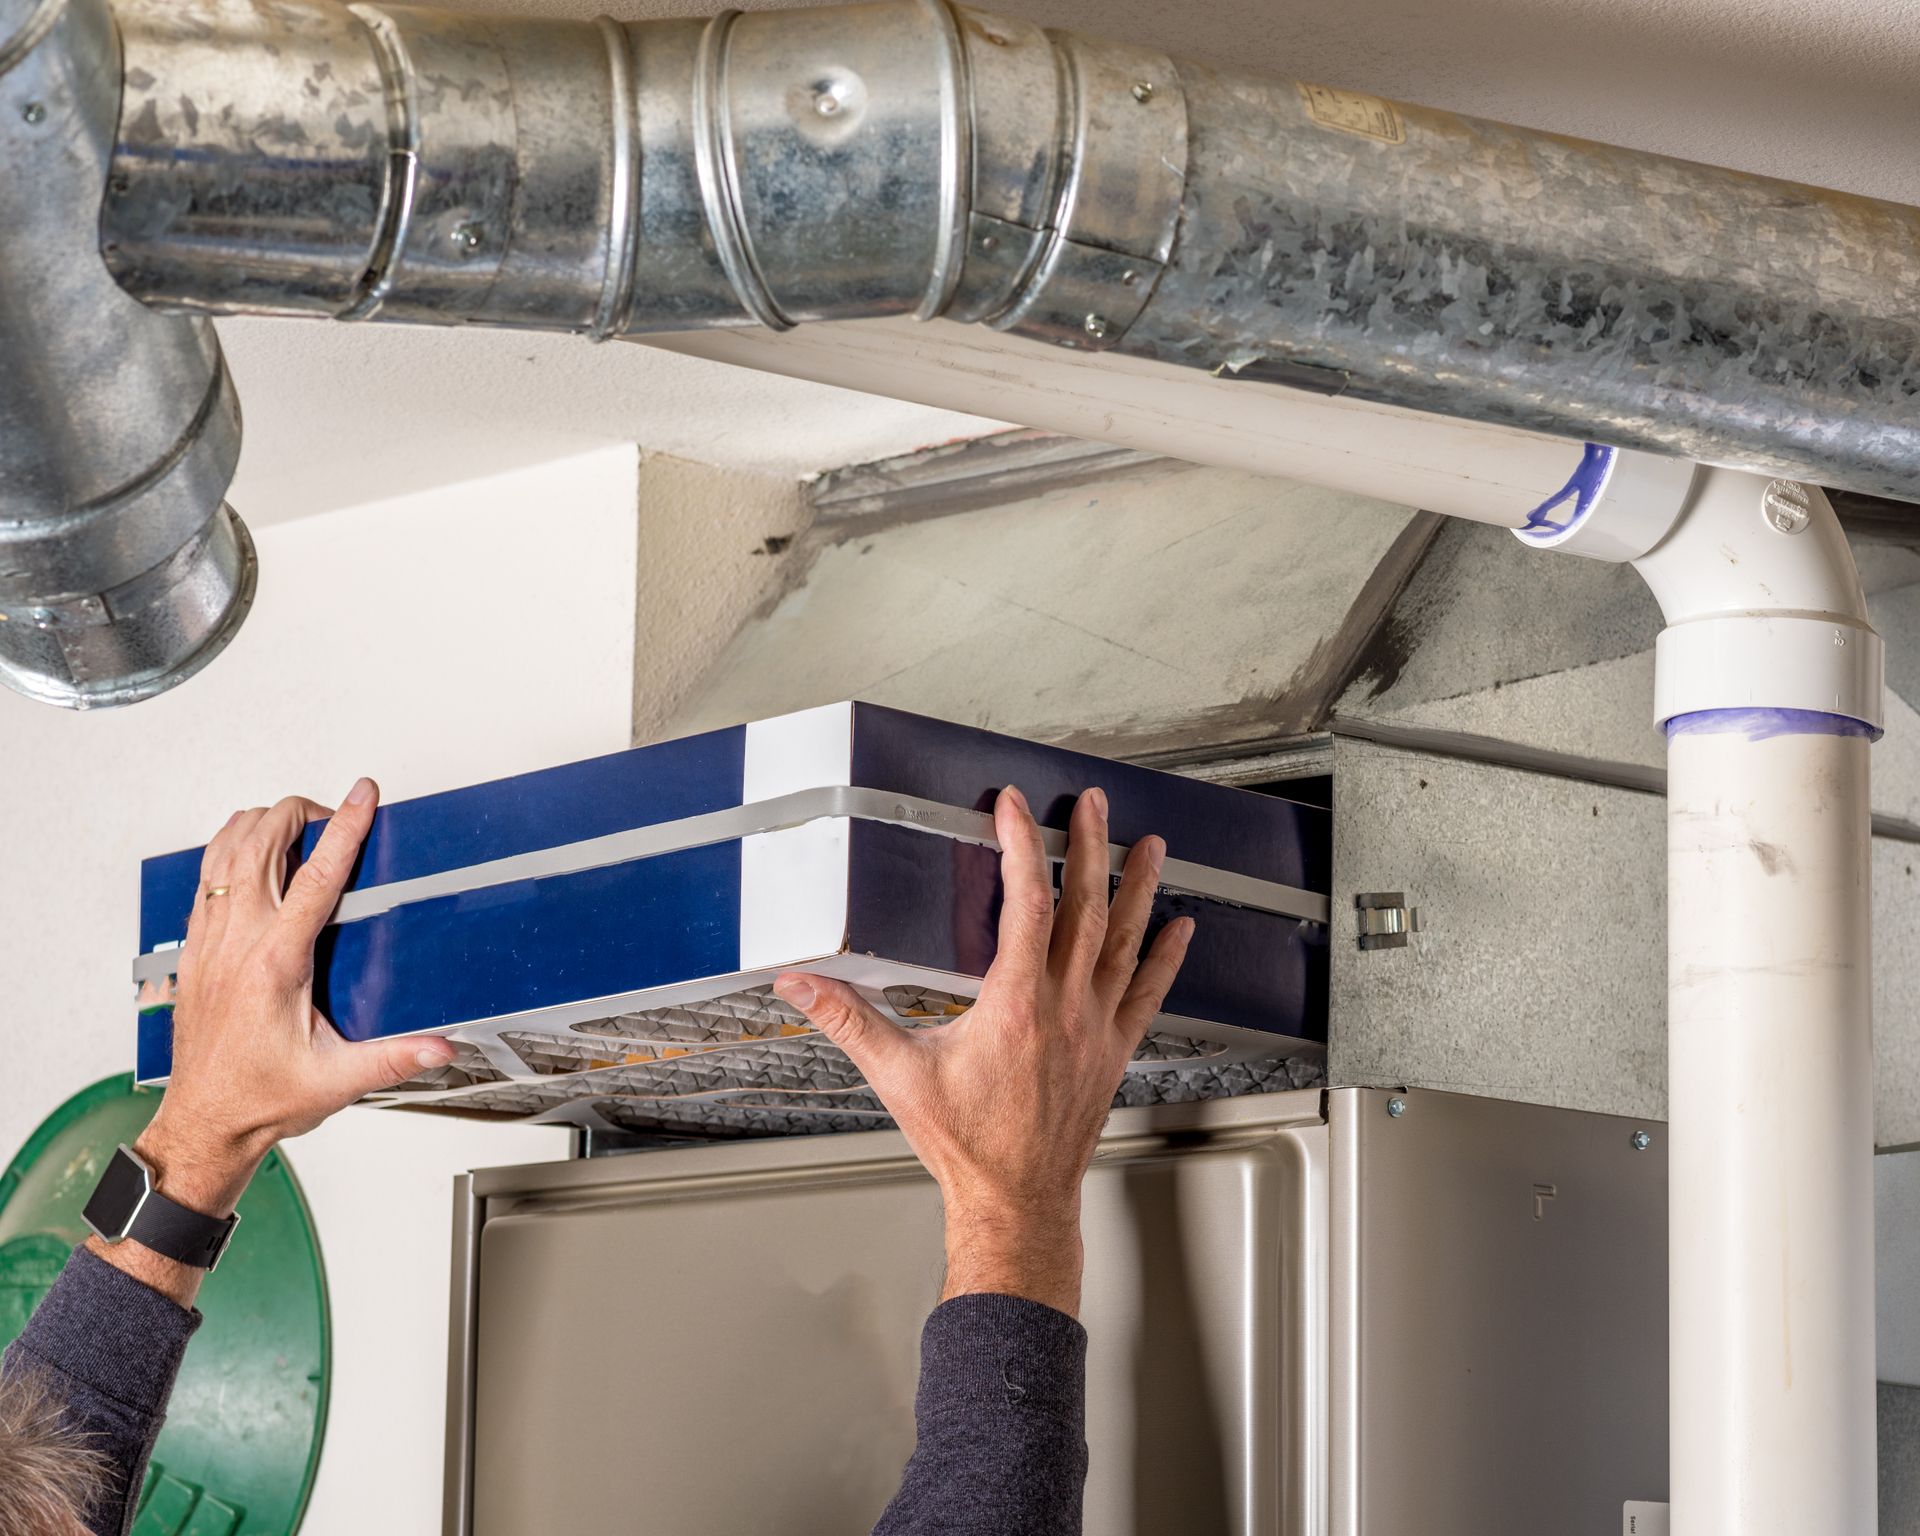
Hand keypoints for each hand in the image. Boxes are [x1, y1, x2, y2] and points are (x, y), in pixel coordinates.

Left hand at [95, 780, 455, 1304]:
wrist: (205, 1123)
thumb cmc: (259, 1099)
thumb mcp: (338, 1081)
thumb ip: (395, 1057)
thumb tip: (442, 1044)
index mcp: (275, 964)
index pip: (315, 878)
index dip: (344, 829)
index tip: (360, 796)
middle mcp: (237, 944)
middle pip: (259, 845)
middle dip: (297, 813)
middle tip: (331, 813)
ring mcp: (210, 944)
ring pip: (223, 853)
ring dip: (258, 825)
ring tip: (292, 822)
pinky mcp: (196, 951)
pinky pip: (205, 879)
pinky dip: (228, 851)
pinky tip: (249, 856)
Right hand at [774, 785, 1192, 1316]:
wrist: (1016, 1201)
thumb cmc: (966, 1145)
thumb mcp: (899, 1076)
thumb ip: (848, 1020)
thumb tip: (800, 983)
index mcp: (1016, 1005)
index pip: (1028, 903)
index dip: (1021, 847)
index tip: (1013, 809)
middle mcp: (1066, 1009)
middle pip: (1086, 908)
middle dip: (1088, 847)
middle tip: (1088, 804)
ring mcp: (1097, 1028)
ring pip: (1126, 942)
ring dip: (1139, 887)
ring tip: (1151, 844)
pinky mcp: (1114, 1051)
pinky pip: (1148, 992)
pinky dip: (1166, 956)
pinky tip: (1180, 928)